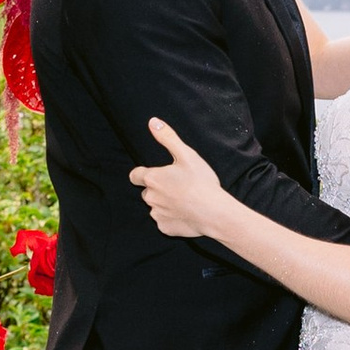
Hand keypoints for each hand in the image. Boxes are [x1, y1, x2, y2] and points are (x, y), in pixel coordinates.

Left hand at [130, 117, 227, 240]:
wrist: (214, 212)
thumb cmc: (201, 182)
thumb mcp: (186, 154)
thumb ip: (167, 137)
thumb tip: (153, 122)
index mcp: (152, 179)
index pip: (135, 175)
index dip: (143, 174)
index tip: (156, 174)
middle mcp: (150, 197)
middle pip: (147, 191)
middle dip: (158, 189)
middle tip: (178, 187)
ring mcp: (157, 214)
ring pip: (155, 207)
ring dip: (164, 204)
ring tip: (184, 200)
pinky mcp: (165, 228)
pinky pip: (164, 221)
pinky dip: (172, 218)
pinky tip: (186, 213)